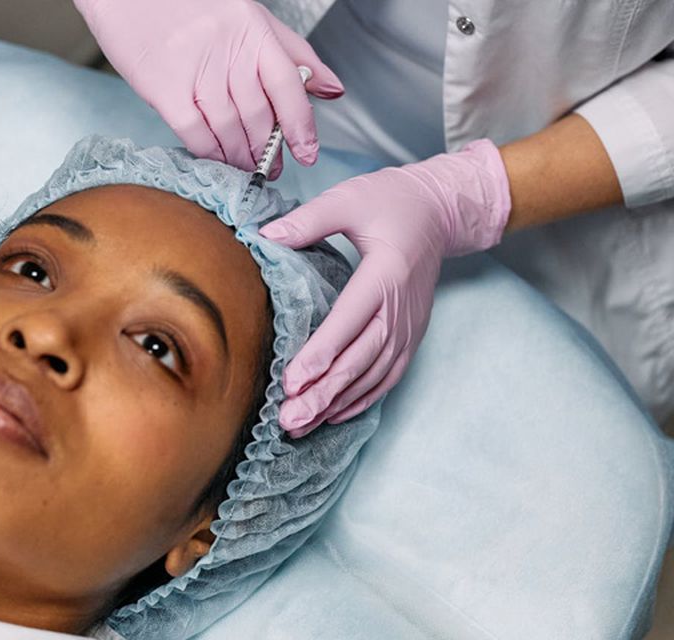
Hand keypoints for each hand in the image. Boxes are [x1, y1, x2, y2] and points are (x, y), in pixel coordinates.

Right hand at [73, 0, 343, 174]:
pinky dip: (210, 153)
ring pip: (229, 129)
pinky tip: (216, 158)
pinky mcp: (163, 89)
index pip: (288, 85)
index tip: (307, 153)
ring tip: (245, 167)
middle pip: (258, 114)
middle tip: (271, 168)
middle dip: (268, 149)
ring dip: (241, 157)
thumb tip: (332, 89)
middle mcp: (227, 50)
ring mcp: (195, 70)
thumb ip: (292, 53)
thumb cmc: (189, 4)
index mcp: (252, 29)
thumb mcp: (248, 17)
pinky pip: (195, 133)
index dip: (301, 125)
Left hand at [259, 140, 511, 436]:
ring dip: (337, 404)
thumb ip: (308, 220)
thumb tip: (265, 235)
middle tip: (289, 419)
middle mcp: (400, 308)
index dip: (320, 354)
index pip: (349, 322)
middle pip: (360, 360)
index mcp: (385, 274)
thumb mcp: (349, 199)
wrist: (440, 210)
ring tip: (301, 426)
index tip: (291, 382)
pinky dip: (362, 399)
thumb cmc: (392, 201)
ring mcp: (408, 326)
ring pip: (372, 376)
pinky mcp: (410, 335)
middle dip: (323, 393)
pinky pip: (387, 376)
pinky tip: (334, 415)